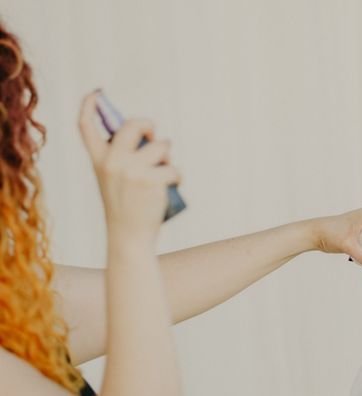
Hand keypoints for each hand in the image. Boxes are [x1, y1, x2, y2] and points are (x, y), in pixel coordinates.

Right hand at [78, 90, 180, 246]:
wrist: (128, 237)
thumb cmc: (125, 209)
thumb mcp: (114, 181)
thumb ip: (122, 159)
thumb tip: (148, 137)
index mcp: (98, 160)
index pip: (86, 127)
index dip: (89, 105)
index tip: (96, 92)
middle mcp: (112, 161)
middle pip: (133, 124)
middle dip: (149, 125)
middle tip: (156, 136)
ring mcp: (132, 170)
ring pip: (161, 147)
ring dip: (168, 157)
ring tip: (164, 173)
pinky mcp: (151, 180)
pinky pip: (174, 169)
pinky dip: (177, 177)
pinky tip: (173, 186)